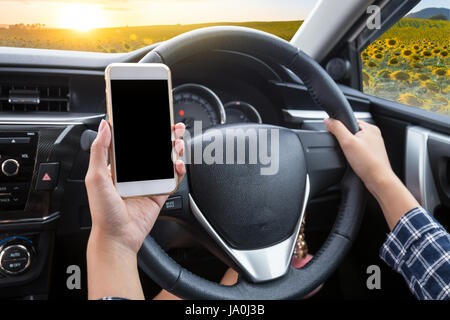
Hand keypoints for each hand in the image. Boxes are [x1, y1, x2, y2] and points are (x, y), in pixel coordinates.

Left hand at [86, 119, 185, 255]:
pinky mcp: (159, 193)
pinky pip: (172, 178)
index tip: (150, 119)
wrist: (118, 237)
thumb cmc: (103, 212)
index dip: (142, 129)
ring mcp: (148, 182)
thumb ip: (99, 150)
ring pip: (165, 160)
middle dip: (164, 135)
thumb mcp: (95, 177)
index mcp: (118, 166)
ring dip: (173, 149)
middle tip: (171, 127)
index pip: (132, 141)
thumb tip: (104, 126)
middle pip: (152, 148)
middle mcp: (134, 173)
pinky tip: (177, 164)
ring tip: (177, 143)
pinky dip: (178, 169)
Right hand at [324, 118, 394, 193]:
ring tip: (353, 157)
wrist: (379, 180)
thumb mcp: (347, 142)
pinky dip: (354, 155)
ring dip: (350, 149)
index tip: (338, 137)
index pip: (349, 120)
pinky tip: (355, 161)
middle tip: (347, 149)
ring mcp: (374, 145)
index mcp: (370, 128)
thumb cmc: (368, 163)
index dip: (340, 128)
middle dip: (345, 140)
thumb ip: (337, 129)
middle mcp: (374, 135)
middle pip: (351, 132)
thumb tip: (328, 120)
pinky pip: (359, 151)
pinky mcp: (372, 155)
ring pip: (355, 143)